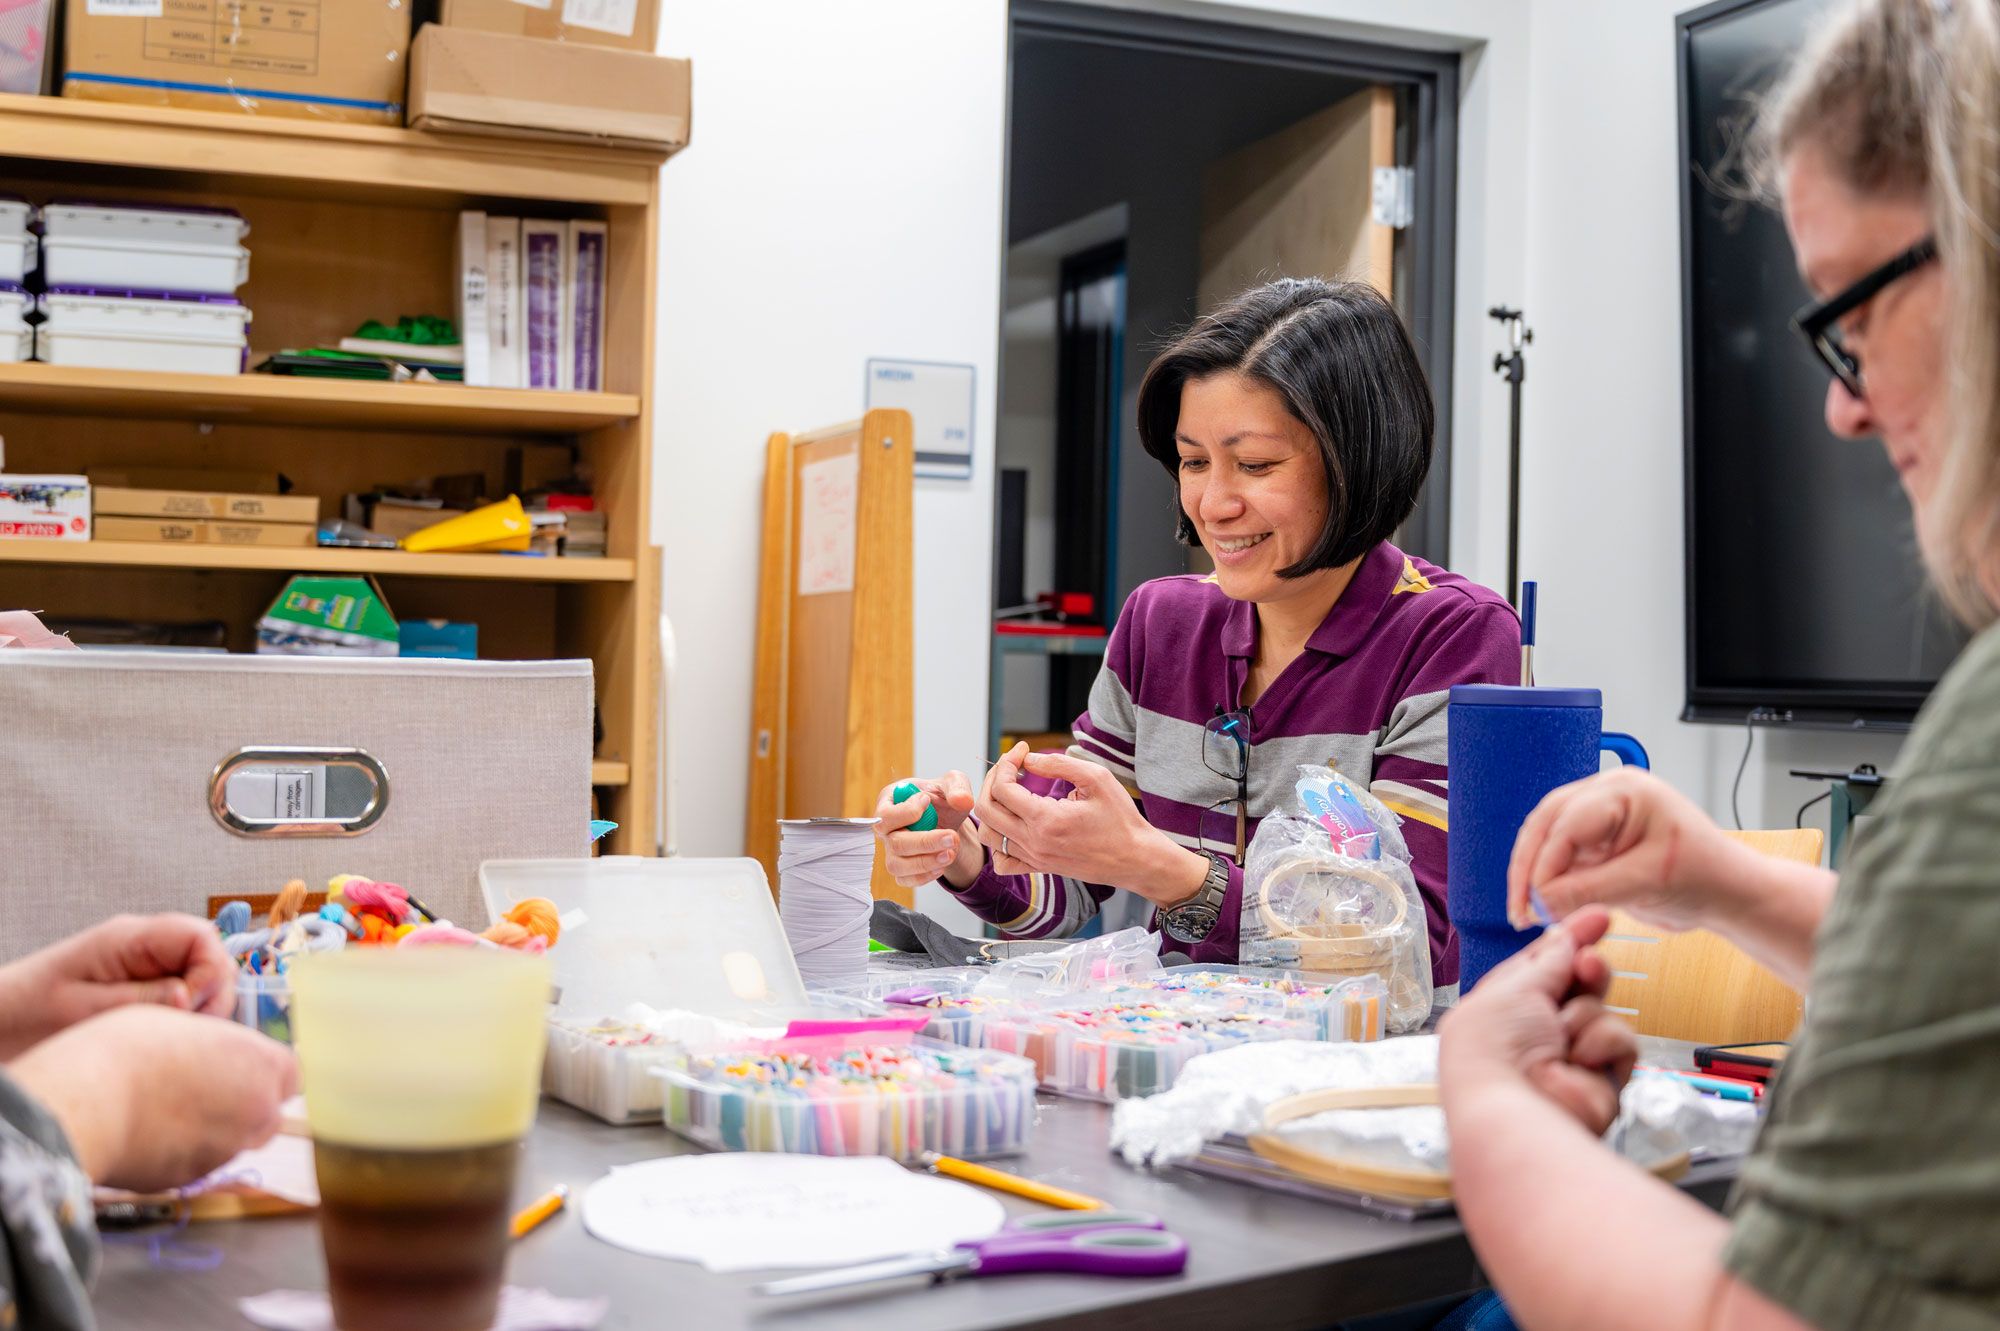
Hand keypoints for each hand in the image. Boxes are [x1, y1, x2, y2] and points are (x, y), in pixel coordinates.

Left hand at [0, 914, 236, 1059]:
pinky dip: (187, 1015)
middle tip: (189, 1029)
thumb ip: (142, 999)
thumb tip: (191, 996)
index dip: (212, 972)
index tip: (193, 1008)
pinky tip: (168, 1034)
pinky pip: (185, 992)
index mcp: (129, 938)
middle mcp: (144, 946)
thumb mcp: (84, 1010)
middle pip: (210, 956)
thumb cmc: (27, 1014)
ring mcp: (146, 965)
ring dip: (201, 1007)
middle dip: (211, 994)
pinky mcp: (144, 985)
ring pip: (202, 976)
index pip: (201, 937)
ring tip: (175, 1035)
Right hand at [10, 1005, 296, 1191]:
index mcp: (263, 1067)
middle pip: (267, 1113)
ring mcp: (224, 1152)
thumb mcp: (181, 1023)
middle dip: (244, 1103)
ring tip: (165, 1108)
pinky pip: (196, 1162)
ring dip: (212, 1129)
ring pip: (232, 1141)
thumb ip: (216, 1046)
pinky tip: (147, 1132)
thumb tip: (214, 1057)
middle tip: (201, 1086)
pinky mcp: (189, 1179)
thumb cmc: (129, 1049)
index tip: (242, 1065)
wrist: (84, 1104)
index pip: (292, 1073)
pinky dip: (181, 1151)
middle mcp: (256, 1114)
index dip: (267, 1070)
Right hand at [875, 770, 981, 889]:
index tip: (929, 803)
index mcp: (889, 802)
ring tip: (950, 853)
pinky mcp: (901, 868)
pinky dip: (925, 876)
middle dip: (925, 842)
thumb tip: (961, 800)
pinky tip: (942, 865)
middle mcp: (886, 828)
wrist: (948, 819)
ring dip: (925, 862)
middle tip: (951, 837)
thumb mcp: (953, 783)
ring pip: (897, 865)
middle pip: (894, 843)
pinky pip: (904, 880)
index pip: (885, 815)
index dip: (906, 813)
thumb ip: (957, 787)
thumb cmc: (942, 798)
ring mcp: (891, 850)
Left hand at [973, 750, 1204, 904]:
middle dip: (993, 780)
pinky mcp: (1040, 867)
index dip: (1007, 763)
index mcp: (1046, 820)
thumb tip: (1029, 759)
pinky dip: (998, 842)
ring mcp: (1034, 858)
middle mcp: (1034, 842)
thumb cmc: (1121, 818)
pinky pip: (1002, 861)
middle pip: (986, 809)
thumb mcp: (1097, 779)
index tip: (1023, 750)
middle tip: (1012, 766)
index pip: (1002, 788)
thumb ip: (1060, 764)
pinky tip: (1013, 824)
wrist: (1135, 858)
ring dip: (992, 808)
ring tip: (1010, 791)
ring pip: (988, 835)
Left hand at [1439, 908, 1636, 1136]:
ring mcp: (1572, 1058)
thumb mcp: (1515, 987)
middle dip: (1587, 970)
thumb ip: (1547, 961)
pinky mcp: (1603, 1079)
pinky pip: (1622, 1042)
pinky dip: (1602, 1044)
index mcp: (1505, 1008)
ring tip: (1563, 1033)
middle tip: (1589, 964)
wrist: (1514, 1103)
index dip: (1570, 941)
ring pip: (1601, 1011)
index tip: (1599, 916)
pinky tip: (1580, 1059)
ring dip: (1584, 1015)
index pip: (1544, 966)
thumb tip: (1565, 939)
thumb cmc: (1495, 1044)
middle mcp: (1538, 1034)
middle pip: (1579, 986)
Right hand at [1506, 768, 1746, 932]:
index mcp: (1625, 791)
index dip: (1544, 865)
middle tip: (1520, 907)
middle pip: (1547, 824)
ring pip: (1547, 839)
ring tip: (1527, 912)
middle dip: (1529, 868)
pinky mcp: (1598, 841)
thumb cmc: (1705, 876)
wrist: (1728, 894)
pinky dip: (1549, 881)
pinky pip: (1561, 856)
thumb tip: (1541, 901)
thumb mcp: (1646, 883)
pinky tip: (1544, 906)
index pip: (1567, 824)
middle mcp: (1608, 795)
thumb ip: (1589, 890)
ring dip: (1534, 875)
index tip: (1536, 903)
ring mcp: (1601, 816)